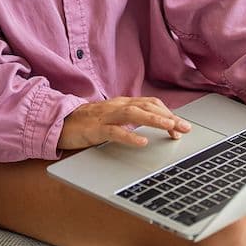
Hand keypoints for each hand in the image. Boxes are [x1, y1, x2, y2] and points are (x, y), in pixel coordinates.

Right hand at [58, 96, 190, 150]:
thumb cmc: (87, 122)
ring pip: (133, 114)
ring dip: (154, 120)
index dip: (167, 112)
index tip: (180, 126)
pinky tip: (141, 142)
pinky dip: (129, 136)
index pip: (150, 103)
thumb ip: (130, 119)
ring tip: (170, 127)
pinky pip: (114, 131)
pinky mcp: (95, 129)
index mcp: (122, 103)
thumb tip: (152, 123)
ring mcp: (106, 116)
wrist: (60, 122)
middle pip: (146, 106)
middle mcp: (116, 106)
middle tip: (185, 128)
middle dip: (168, 116)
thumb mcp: (112, 117)